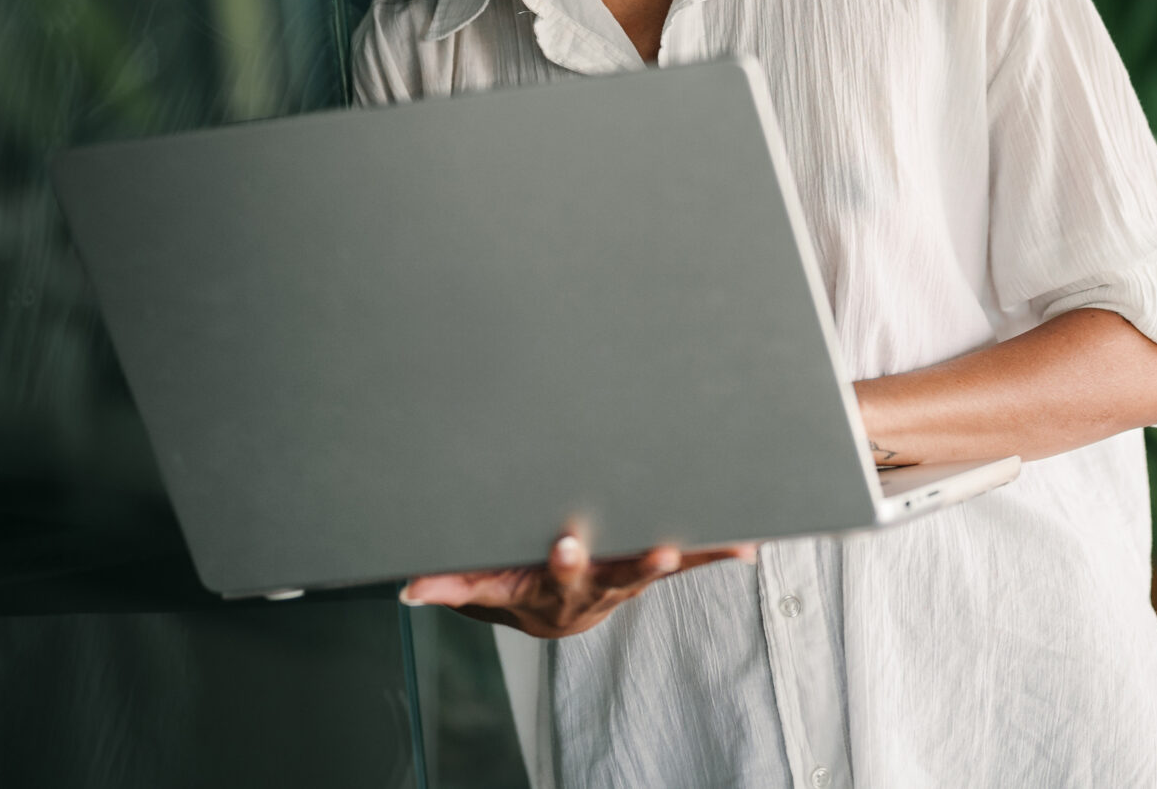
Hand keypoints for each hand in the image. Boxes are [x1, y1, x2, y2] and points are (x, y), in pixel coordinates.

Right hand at [398, 529, 755, 638]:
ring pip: (658, 568)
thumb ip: (447, 585)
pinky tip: (747, 545)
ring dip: (689, 557)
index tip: (565, 543)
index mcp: (552, 587)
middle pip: (617, 576)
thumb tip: (409, 588)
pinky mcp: (648, 568)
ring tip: (728, 544)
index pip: (555, 577)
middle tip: (658, 549)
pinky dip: (713, 554)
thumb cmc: (510, 584)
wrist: (546, 613)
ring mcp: (626, 579)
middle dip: (637, 562)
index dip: (562, 562)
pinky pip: (685, 563)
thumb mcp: (478, 586)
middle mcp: (595, 587)